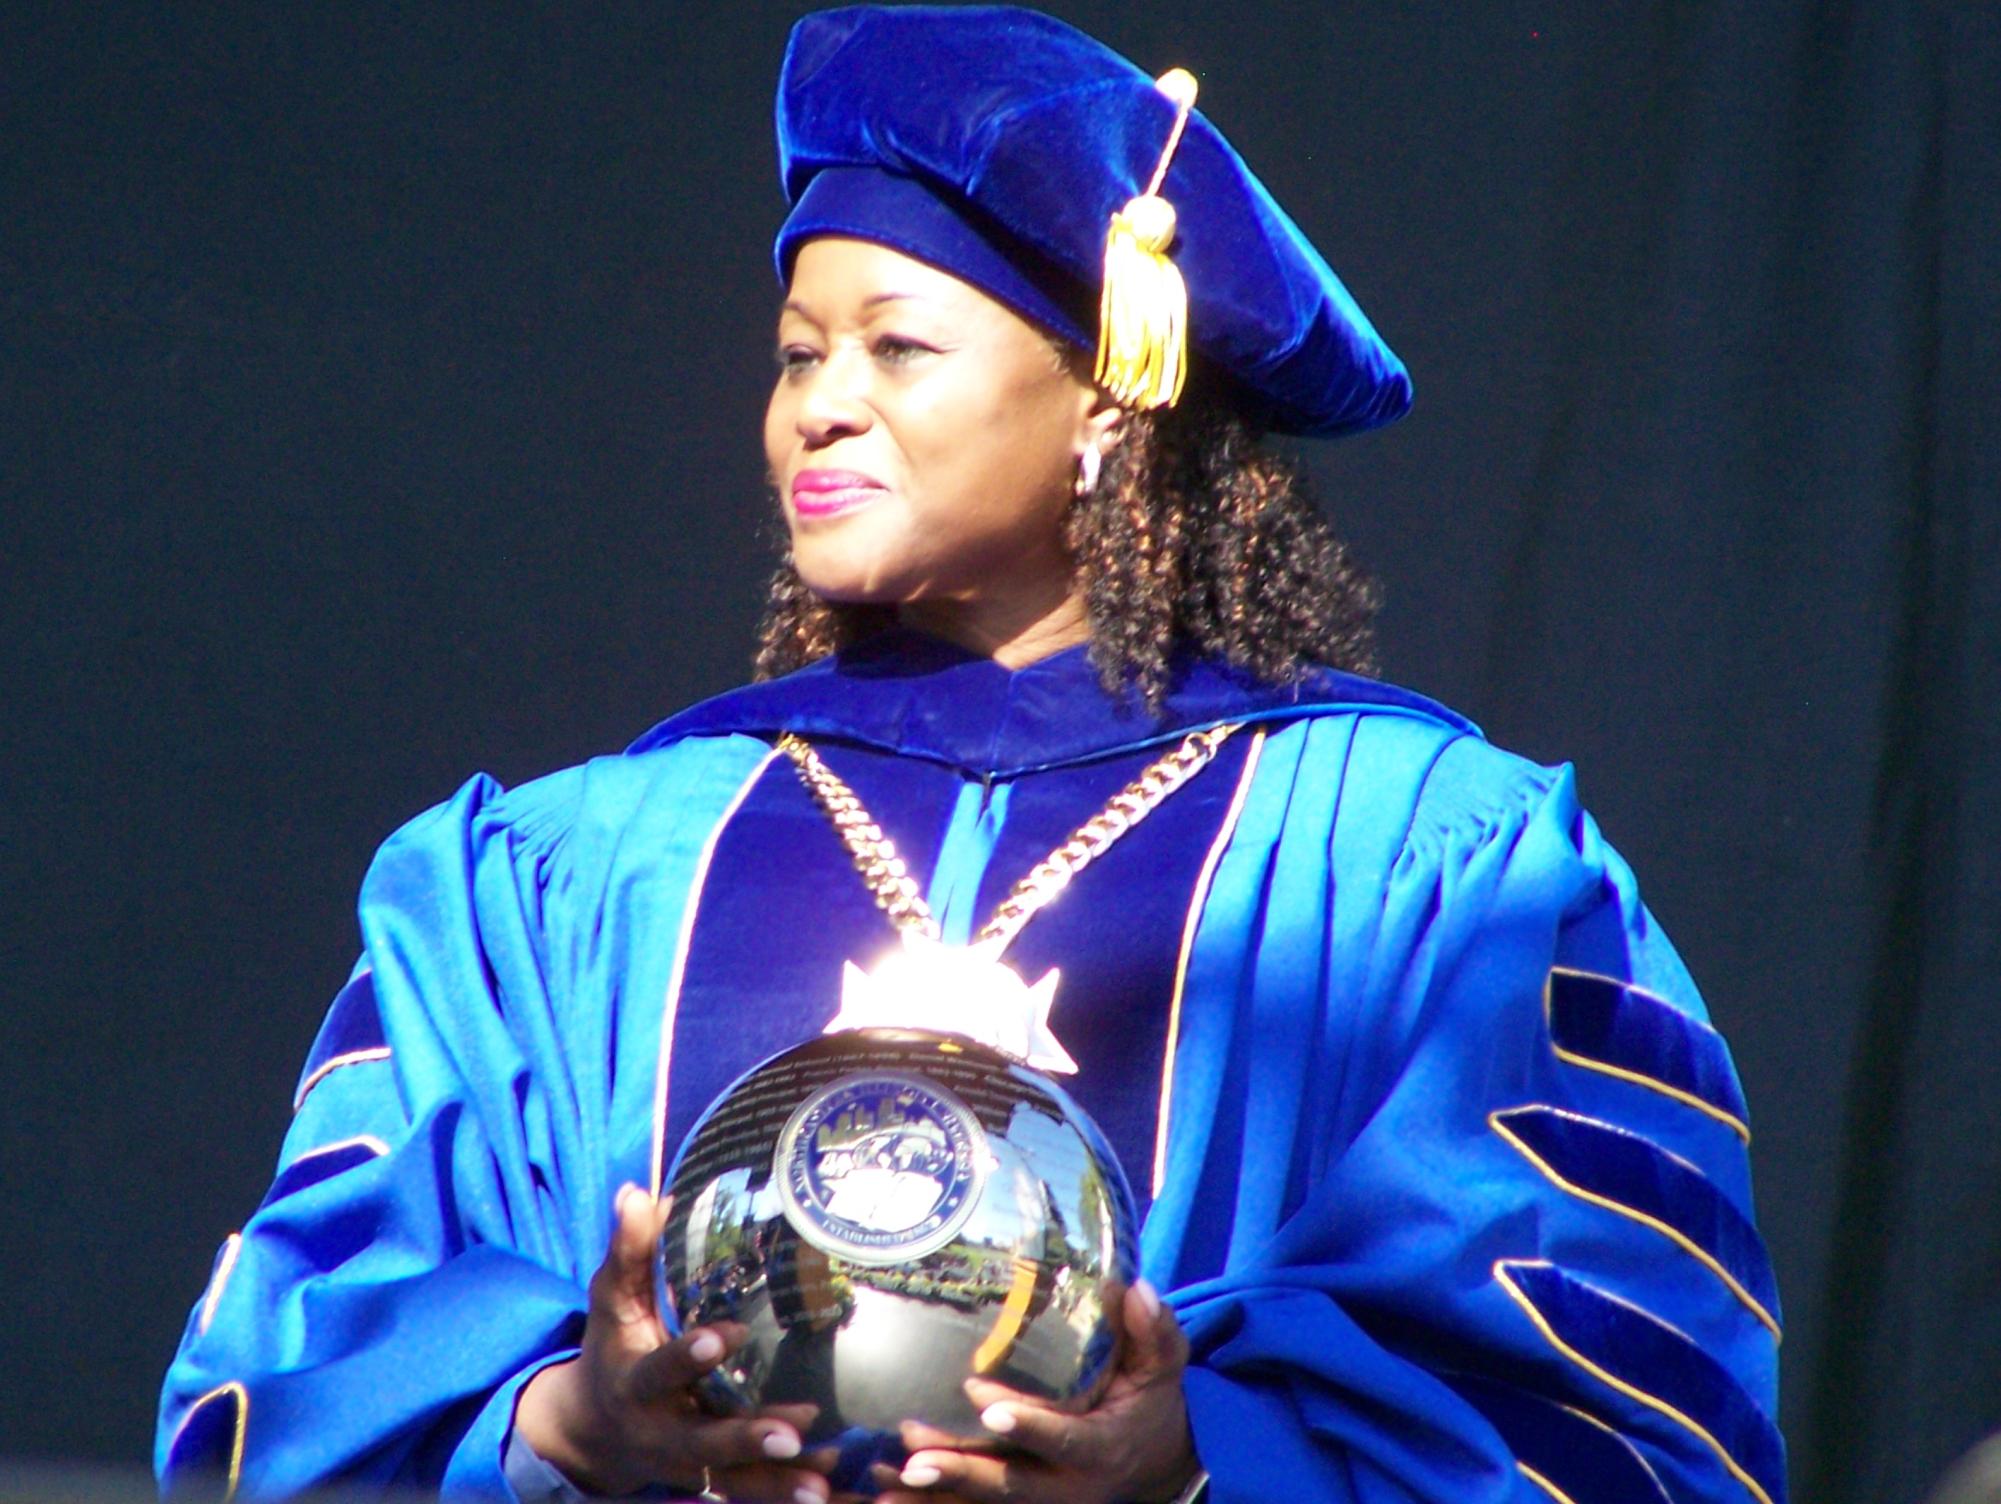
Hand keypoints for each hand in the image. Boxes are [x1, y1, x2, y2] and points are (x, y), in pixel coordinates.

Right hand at [516, 1184, 831, 1501]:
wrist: (590, 1428)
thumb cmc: (613, 1347)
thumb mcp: (612, 1301)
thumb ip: (630, 1252)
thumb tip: (639, 1192)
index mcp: (634, 1382)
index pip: (660, 1370)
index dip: (688, 1356)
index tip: (725, 1336)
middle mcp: (659, 1429)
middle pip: (701, 1441)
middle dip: (744, 1438)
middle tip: (790, 1434)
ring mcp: (685, 1462)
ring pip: (730, 1478)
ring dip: (776, 1482)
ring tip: (821, 1484)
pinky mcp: (708, 1478)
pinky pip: (747, 1489)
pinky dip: (784, 1491)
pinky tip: (827, 1484)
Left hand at [874, 1281, 1197, 1503]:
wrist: (1157, 1459)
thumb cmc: (1151, 1401)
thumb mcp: (1163, 1366)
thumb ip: (1154, 1331)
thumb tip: (1138, 1289)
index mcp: (1102, 1447)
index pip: (1065, 1438)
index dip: (1030, 1426)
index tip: (990, 1407)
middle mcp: (1069, 1483)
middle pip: (1013, 1483)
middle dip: (965, 1471)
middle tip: (918, 1458)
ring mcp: (1043, 1497)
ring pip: (987, 1500)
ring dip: (941, 1489)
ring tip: (894, 1473)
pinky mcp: (1021, 1498)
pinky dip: (936, 1501)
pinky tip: (888, 1488)